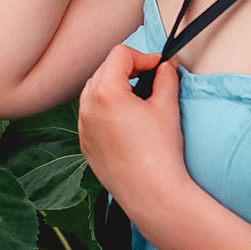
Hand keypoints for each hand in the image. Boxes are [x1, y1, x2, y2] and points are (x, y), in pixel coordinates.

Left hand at [78, 44, 188, 213]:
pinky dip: (106, 109)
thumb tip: (164, 65)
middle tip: (151, 80)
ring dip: (114, 87)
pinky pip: (90, 115)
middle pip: (104, 70)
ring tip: (138, 100)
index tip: (159, 68)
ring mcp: (83, 127)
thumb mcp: (167, 106)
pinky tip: (126, 121)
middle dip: (128, 70)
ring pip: (94, 92)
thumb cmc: (160, 152)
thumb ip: (166, 77)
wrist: (151, 193)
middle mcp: (87, 107)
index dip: (143, 56)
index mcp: (105, 93)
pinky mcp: (85, 144)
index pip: (120, 55)